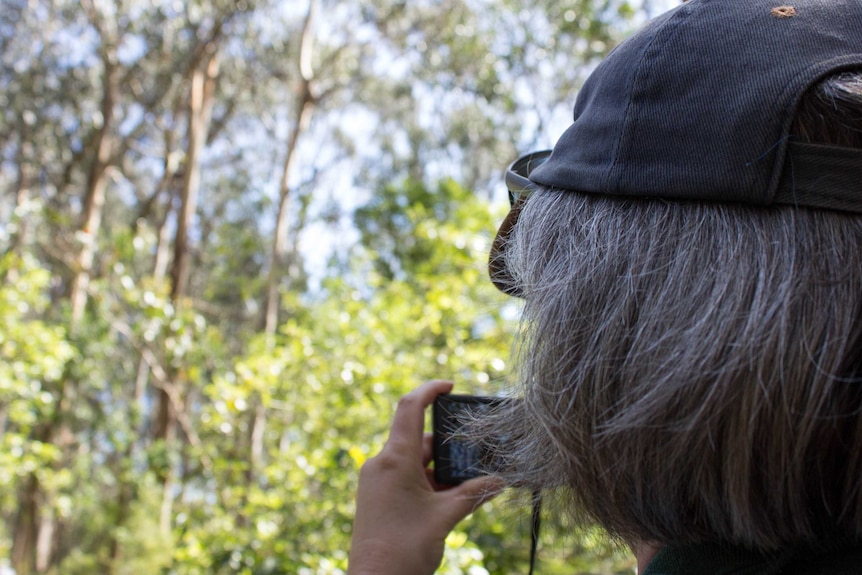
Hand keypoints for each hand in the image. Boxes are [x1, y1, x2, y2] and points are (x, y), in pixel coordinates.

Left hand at [348, 380, 502, 574]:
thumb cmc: (403, 549)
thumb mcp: (446, 517)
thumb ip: (473, 494)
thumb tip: (499, 480)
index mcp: (393, 460)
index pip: (410, 408)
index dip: (430, 390)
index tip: (449, 384)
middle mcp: (381, 465)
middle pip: (419, 440)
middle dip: (448, 447)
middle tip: (475, 455)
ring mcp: (378, 482)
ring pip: (415, 462)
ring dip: (440, 469)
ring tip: (468, 484)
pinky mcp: (378, 498)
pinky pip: (407, 479)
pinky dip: (429, 482)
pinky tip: (451, 499)